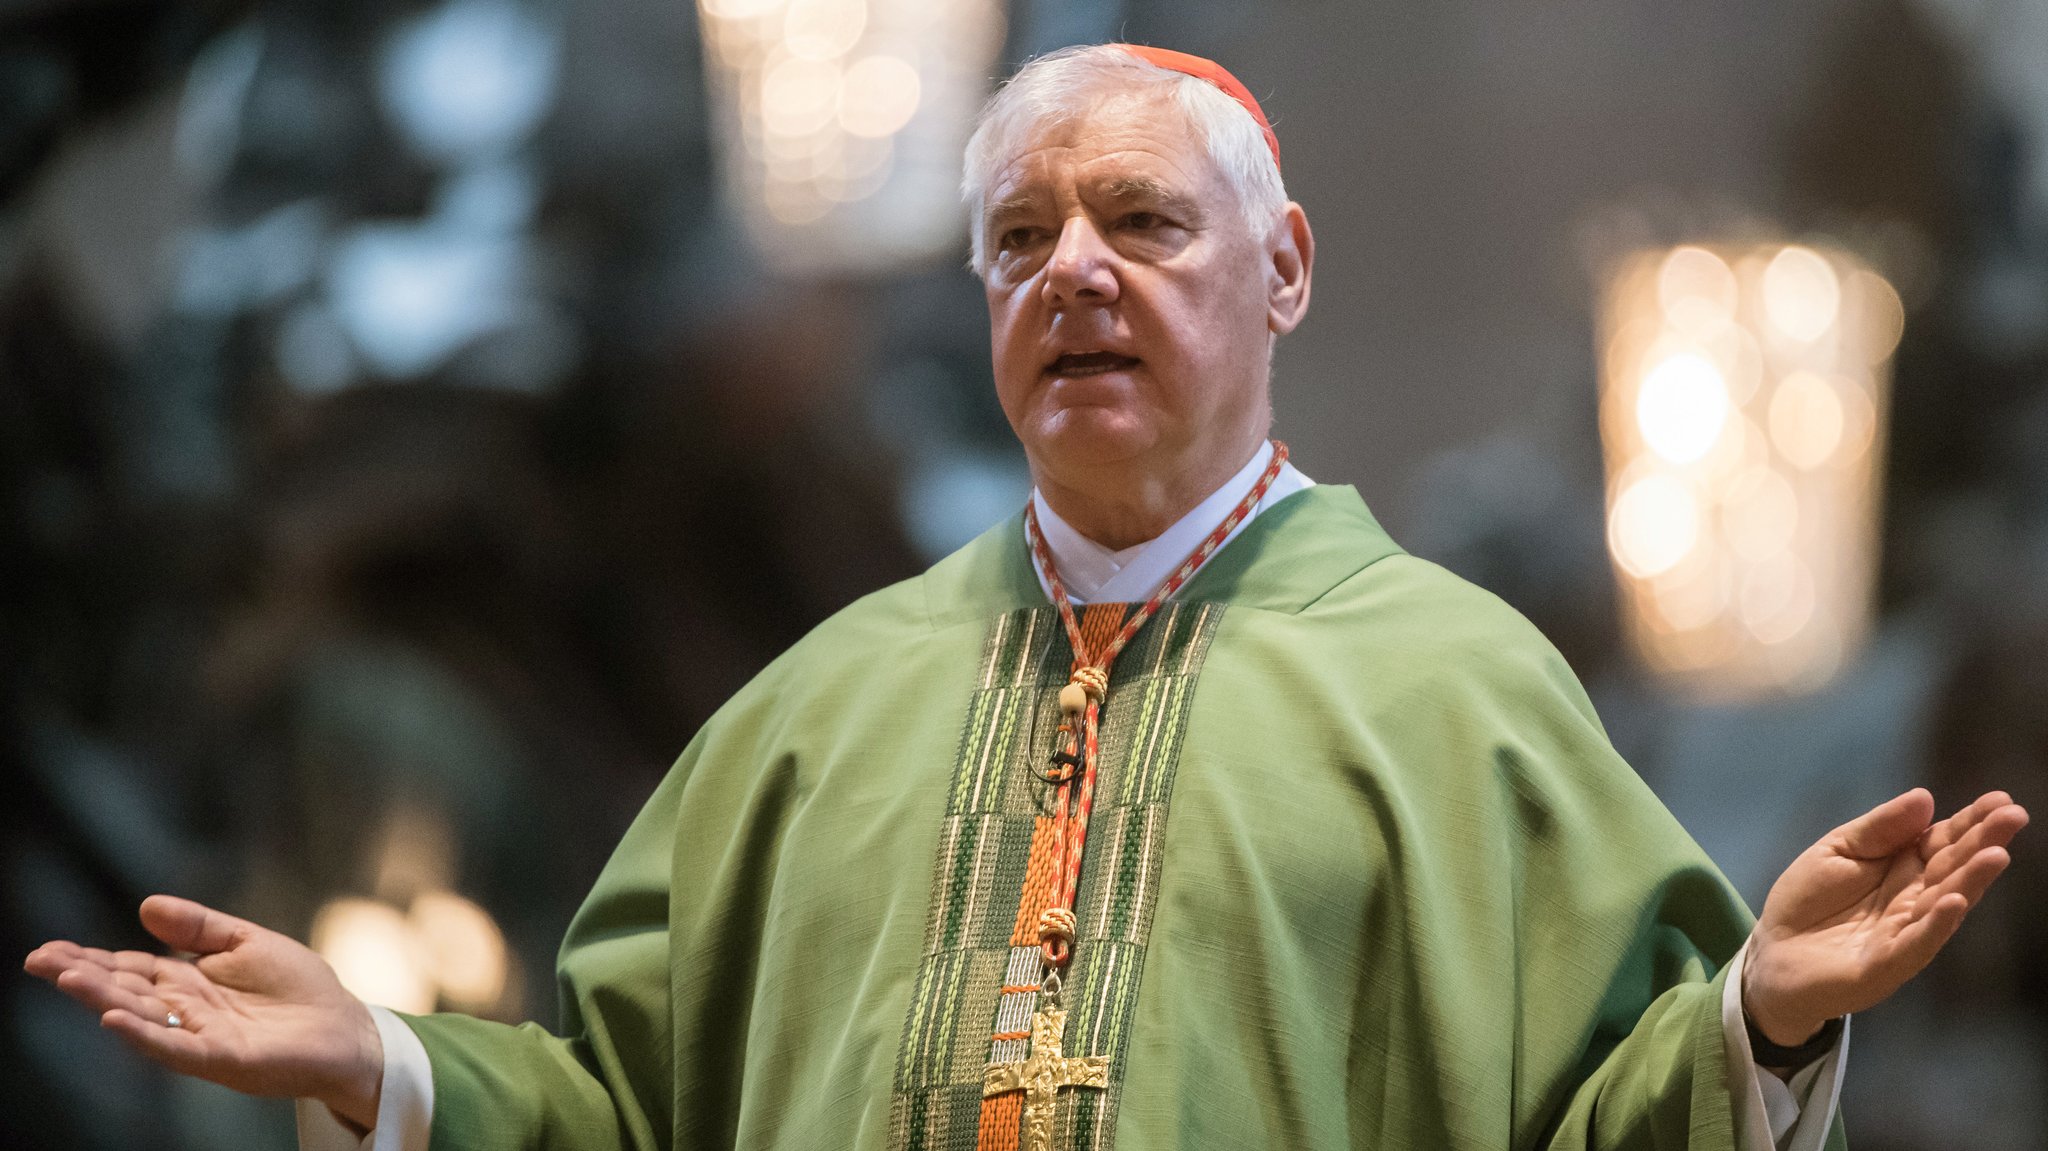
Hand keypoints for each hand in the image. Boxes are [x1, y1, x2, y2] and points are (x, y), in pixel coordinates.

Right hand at [23, 894, 384, 1131]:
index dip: (91, 959)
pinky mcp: (221, 1057)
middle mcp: (185, 1010)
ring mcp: (199, 1035)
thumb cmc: (299, 988)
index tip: (50, 949)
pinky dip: (144, 1034)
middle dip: (83, 976)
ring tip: (68, 979)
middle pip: (125, 990)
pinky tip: (115, 1019)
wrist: (345, 1028)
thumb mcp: (247, 942)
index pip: (129, 968)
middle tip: (40, 960)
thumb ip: (199, 927)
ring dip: (104, 999)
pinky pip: (175, 1047)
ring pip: (141, 1017)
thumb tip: (147, 904)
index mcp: (188, 981)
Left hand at [1745, 788, 2028, 1047]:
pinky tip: (1954, 902)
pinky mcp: (1886, 965)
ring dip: (1971, 881)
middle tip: (2014, 816)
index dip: (1970, 822)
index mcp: (1903, 868)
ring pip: (1943, 904)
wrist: (1771, 954)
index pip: (1943, 841)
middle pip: (1952, 868)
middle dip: (1983, 843)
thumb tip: (1925, 797)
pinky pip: (1916, 944)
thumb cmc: (1807, 900)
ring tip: (1996, 855)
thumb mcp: (1837, 850)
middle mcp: (1914, 899)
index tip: (2001, 800)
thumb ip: (1879, 829)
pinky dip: (1936, 925)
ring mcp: (1904, 933)